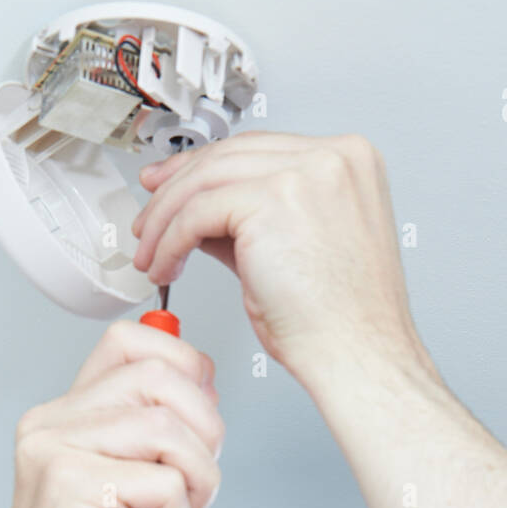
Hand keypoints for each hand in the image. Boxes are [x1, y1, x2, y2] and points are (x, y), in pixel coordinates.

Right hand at [0, 320, 224, 507]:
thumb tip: (204, 376)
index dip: (185, 371)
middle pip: (165, 376)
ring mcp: (54, 448)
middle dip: (203, 440)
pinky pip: (166, 482)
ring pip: (173, 429)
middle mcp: (52, 422)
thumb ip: (170, 432)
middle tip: (179, 497)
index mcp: (67, 417)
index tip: (191, 432)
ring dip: (190, 489)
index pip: (134, 341)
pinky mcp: (69, 483)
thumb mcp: (152, 489)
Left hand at [131, 130, 437, 382]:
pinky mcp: (274, 200)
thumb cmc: (339, 323)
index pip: (259, 149)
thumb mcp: (295, 251)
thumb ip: (253, 220)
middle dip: (177, 187)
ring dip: (167, 219)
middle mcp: (333, 157)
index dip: (207, 168)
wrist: (357, 357)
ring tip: (152, 255)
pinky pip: (199, 213)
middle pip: (230, 155)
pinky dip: (171, 241)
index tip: (172, 185)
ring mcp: (306, 172)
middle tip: (149, 219)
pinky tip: (166, 266)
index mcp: (349, 162)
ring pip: (208, 179)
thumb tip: (202, 212)